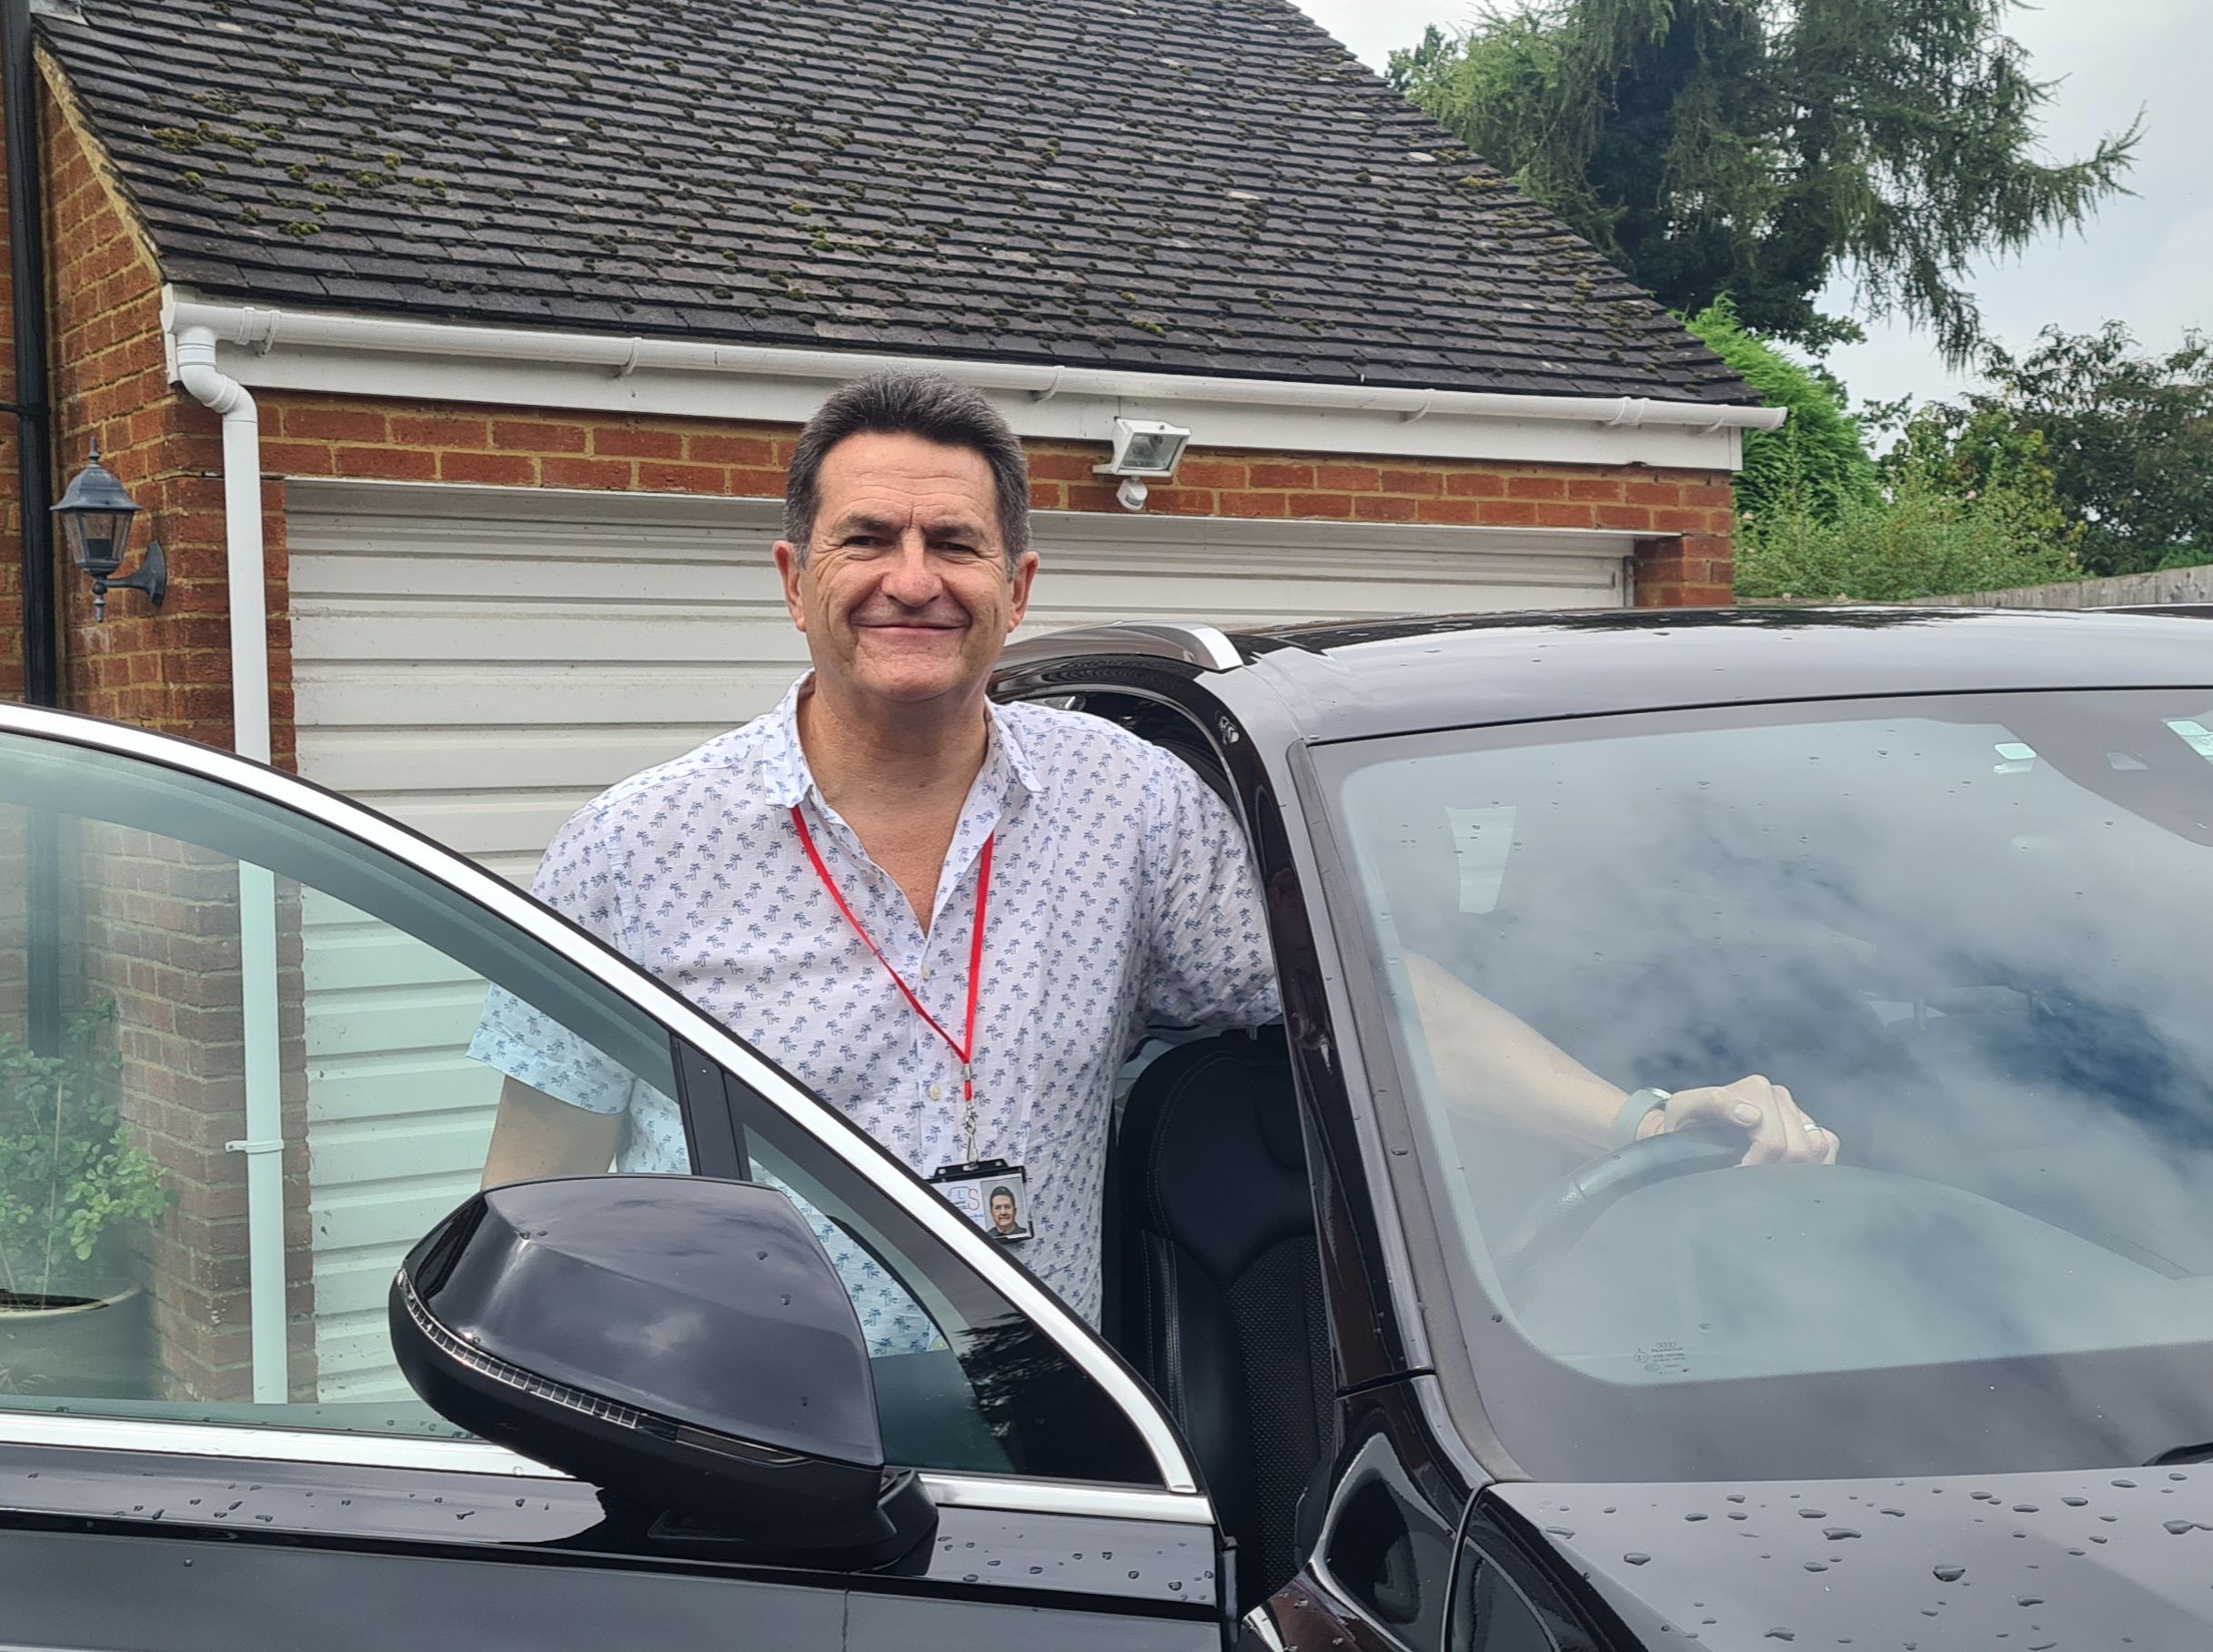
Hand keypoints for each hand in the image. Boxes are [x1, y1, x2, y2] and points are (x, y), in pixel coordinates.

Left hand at [1634, 1074, 1838, 1165]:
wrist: (1693, 1130)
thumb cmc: (1687, 1123)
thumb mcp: (1685, 1109)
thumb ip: (1712, 1103)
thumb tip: (1752, 1115)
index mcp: (1756, 1089)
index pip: (1773, 1140)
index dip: (1756, 1165)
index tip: (1737, 1174)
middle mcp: (1780, 1097)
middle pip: (1797, 1149)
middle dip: (1772, 1171)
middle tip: (1748, 1179)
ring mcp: (1798, 1111)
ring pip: (1817, 1148)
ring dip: (1793, 1170)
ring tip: (1764, 1176)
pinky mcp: (1811, 1127)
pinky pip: (1829, 1146)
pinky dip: (1815, 1164)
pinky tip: (1787, 1173)